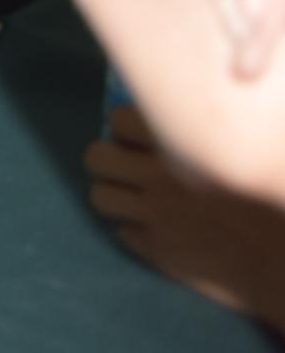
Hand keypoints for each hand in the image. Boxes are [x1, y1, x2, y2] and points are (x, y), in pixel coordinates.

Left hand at [88, 108, 284, 326]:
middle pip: (96, 157)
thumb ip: (203, 129)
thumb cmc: (277, 192)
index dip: (127, 129)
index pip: (119, 121)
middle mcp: (157, 178)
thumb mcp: (245, 145)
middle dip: (109, 160)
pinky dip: (137, 231)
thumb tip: (177, 113)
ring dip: (115, 195)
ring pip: (100, 197)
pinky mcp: (160, 251)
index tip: (141, 138)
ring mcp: (155, 216)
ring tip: (136, 199)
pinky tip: (161, 230)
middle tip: (128, 167)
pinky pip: (124, 234)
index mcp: (179, 145)